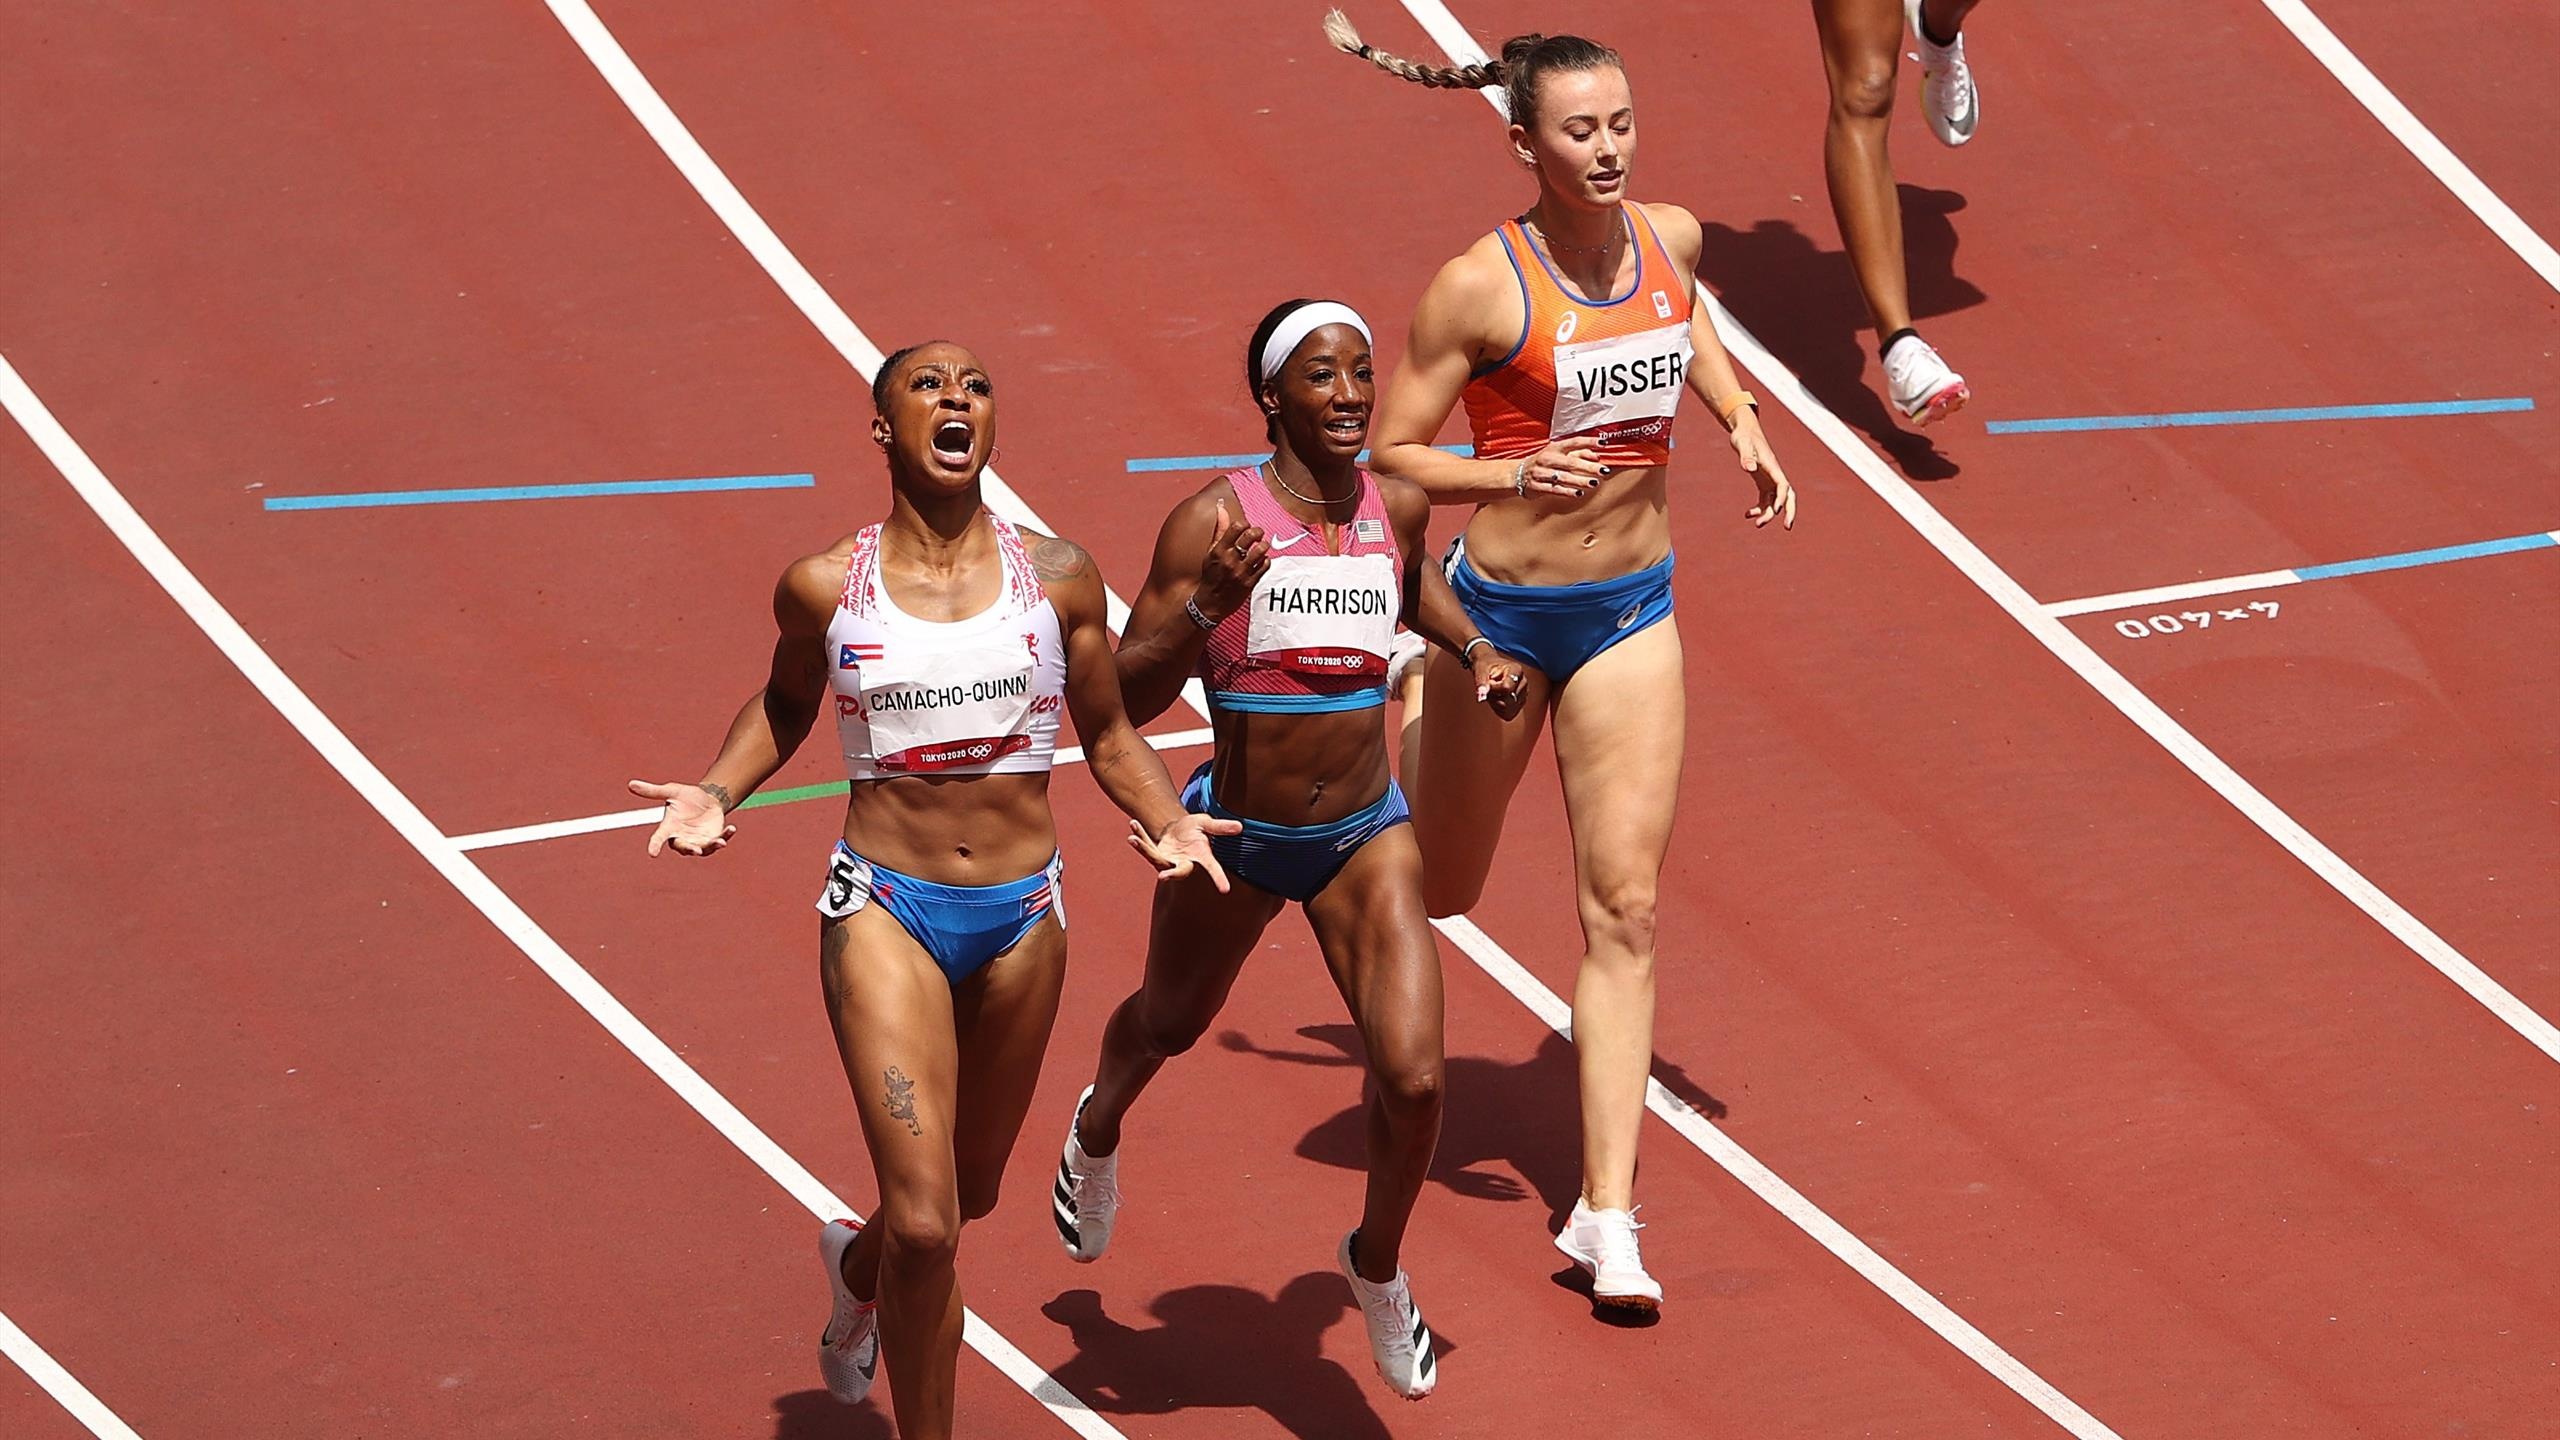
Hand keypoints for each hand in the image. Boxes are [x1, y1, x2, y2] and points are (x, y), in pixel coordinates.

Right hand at [627, 779, 736, 856]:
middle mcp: (682, 837)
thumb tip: (630, 784)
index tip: (652, 853)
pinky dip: (726, 836)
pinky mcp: (712, 839)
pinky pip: (719, 841)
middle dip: (689, 850)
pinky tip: (732, 828)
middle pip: (683, 848)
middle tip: (695, 851)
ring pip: (703, 850)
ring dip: (711, 847)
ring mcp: (698, 841)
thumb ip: (652, 791)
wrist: (706, 798)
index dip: (655, 845)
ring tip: (720, 842)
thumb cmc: (685, 797)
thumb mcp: (671, 791)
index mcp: (669, 827)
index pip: (659, 838)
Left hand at [1125, 812, 1239, 892]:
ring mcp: (1167, 861)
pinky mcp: (1155, 854)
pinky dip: (1140, 836)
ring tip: (1133, 838)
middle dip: (1171, 874)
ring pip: (1155, 858)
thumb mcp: (1207, 823)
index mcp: (1200, 857)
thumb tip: (1240, 827)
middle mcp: (1183, 863)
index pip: (1212, 868)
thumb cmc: (1195, 828)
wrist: (1178, 828)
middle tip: (1163, 876)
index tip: (1226, 890)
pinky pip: (1146, 846)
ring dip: (1144, 848)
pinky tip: (1133, 825)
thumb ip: (1221, 827)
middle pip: (1178, 872)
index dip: (1219, 878)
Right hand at [1192, 499, 1269, 622]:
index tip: (1246, 527)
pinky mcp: (1249, 583)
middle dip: (1258, 532)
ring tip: (1262, 547)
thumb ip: (1219, 530)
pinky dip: (1266, 561)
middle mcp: (1230, 560)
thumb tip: (1221, 508)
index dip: (1245, 524)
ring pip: (1260, 551)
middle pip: (1250, 536)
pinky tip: (1261, 561)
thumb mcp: (1210, 553)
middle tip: (1258, 534)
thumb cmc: (1210, 575)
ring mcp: (1241, 572)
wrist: (1209, 604)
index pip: (1236, 527)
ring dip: (1263, 546)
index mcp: (1218, 551)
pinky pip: (1264, 566)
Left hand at [1468, 644, 1529, 719]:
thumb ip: (1481, 683)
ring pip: (1507, 709)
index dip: (1493, 689)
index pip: (1506, 688)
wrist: (1489, 666)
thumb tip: (1481, 698)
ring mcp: (1523, 694)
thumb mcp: (1480, 670)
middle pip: (1507, 701)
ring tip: (1493, 692)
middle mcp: (1523, 682)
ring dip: (1495, 704)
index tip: (1488, 682)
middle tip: (1489, 687)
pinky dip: (1498, 709)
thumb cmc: (1485, 666)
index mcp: (1516, 670)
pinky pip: (1508, 715)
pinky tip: (1496, 699)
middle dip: (1494, 697)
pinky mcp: (1520, 704)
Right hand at [1512, 434, 1608, 498]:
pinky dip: (1567, 492)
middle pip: (1571, 462)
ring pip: (1563, 477)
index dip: (1589, 442)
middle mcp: (1547, 459)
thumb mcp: (1558, 454)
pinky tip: (1578, 493)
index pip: (1574, 442)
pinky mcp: (1536, 486)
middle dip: (1588, 467)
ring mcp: (1540, 472)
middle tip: (1603, 470)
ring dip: (1580, 480)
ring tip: (1594, 483)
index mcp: (1554, 448)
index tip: (1603, 443)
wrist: (1517, 474)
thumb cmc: (1543, 463)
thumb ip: (1579, 454)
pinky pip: (1554, 489)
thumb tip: (1597, 456)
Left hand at [1730, 410, 1795, 529]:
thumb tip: (1748, 468)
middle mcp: (1774, 474)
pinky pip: (1765, 500)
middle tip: (1788, 527)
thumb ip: (1745, 456)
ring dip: (1769, 514)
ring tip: (1757, 524)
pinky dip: (1759, 509)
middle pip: (1789, 495)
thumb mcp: (1741, 444)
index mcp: (1772, 466)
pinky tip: (1746, 514)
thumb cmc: (1743, 436)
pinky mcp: (1763, 482)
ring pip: (1776, 501)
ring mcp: (1770, 479)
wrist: (1744, 431)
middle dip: (1790, 512)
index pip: (1782, 484)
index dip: (1781, 498)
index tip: (1777, 510)